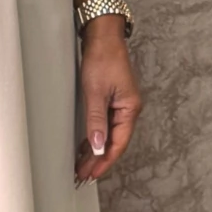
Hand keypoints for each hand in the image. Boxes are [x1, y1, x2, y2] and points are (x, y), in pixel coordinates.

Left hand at [74, 21, 141, 184]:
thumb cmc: (102, 58)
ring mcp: (121, 105)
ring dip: (96, 151)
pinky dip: (96, 137)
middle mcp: (129, 109)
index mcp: (130, 109)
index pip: (118, 143)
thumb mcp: (96, 92)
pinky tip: (86, 147)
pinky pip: (105, 125)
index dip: (104, 161)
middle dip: (98, 160)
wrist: (103, 36)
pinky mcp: (112, 100)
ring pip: (109, 135)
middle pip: (115, 142)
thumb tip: (99, 146)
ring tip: (82, 166)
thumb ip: (97, 121)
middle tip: (82, 175)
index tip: (91, 174)